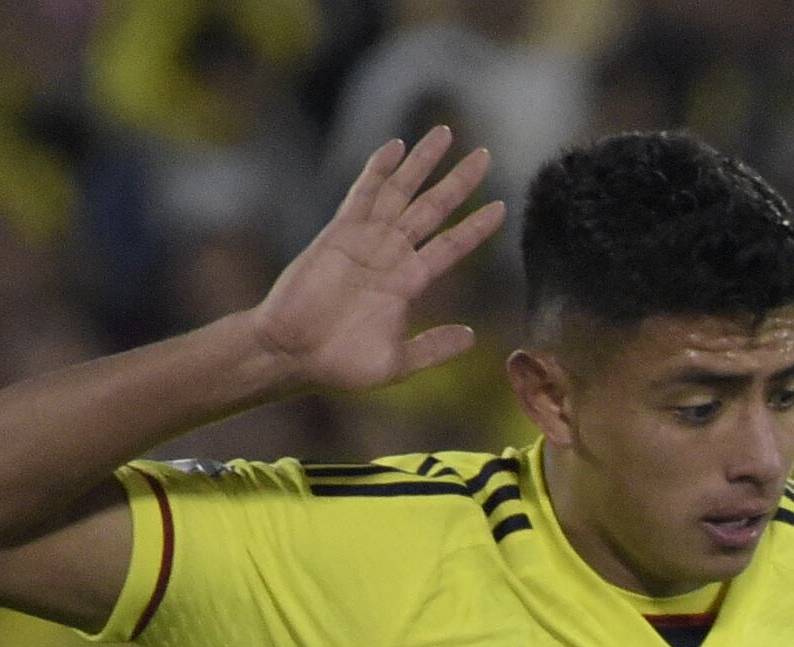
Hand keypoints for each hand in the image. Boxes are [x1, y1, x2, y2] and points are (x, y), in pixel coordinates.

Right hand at [246, 130, 505, 396]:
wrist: (293, 356)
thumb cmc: (340, 366)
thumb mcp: (398, 363)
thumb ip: (433, 348)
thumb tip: (471, 336)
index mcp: (408, 284)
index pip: (451, 246)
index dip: (475, 227)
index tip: (501, 207)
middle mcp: (390, 256)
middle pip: (432, 209)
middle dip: (457, 182)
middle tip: (485, 154)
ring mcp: (365, 241)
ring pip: (401, 193)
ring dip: (422, 164)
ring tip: (445, 134)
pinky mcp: (338, 235)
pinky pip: (362, 196)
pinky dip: (378, 171)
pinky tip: (394, 147)